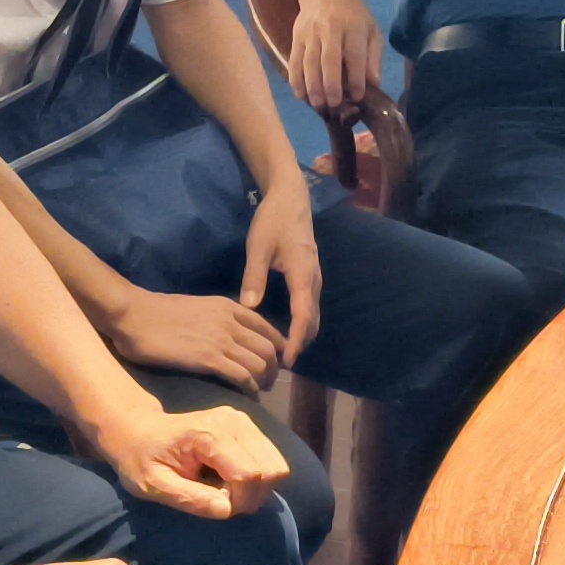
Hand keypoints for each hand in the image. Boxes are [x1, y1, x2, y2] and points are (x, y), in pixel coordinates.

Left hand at [88, 397, 291, 519]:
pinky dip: (257, 478)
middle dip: (252, 496)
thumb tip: (226, 510)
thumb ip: (189, 498)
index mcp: (210, 435)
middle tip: (220, 500)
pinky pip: (271, 460)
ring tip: (223, 490)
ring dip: (256, 488)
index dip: (239, 501)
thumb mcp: (153, 485)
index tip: (214, 506)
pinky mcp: (249, 427)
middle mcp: (234, 422)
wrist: (139, 431)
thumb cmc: (141, 459)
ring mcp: (244, 421)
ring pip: (277, 466)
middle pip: (271, 470)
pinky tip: (228, 479)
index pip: (250, 475)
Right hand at [104, 282, 285, 390]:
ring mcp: (221, 340)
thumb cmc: (157, 313)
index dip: (276, 348)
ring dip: (262, 382)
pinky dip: (249, 389)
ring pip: (260, 363)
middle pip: (269, 349)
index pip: (267, 328)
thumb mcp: (198, 308)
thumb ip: (217, 319)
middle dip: (273, 369)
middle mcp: (230, 322)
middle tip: (266, 383)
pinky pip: (242, 376)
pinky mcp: (208, 359)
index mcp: (228, 307)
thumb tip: (226, 337)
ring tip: (257, 392)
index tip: (273, 362)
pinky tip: (246, 397)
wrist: (134, 314)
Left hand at [239, 187, 323, 363]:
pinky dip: (301, 323)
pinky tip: (285, 331)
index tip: (285, 360)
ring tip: (280, 352)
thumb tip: (249, 307)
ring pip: (313, 315)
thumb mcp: (258, 247)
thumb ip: (254, 277)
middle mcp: (314, 280)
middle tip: (278, 365)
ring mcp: (315, 279)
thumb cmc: (273, 221)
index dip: (296, 341)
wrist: (291, 199)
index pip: (304, 316)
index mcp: (303, 275)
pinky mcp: (310, 277)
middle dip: (299, 344)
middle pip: (312, 321)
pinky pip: (309, 306)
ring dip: (301, 335)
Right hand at [284, 0, 386, 116]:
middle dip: (331, 85)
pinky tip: (302, 96)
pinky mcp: (296, 37)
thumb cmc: (354, 15)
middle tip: (334, 105)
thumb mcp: (371, 30)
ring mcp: (310, 33)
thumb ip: (374, 57)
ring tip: (319, 105)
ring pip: (309, 62)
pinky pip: (294, 62)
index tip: (358, 96)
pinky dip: (296, 81)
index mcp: (354, 27)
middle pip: (329, 59)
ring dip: (312, 86)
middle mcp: (330, 29)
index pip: (356, 55)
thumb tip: (374, 83)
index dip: (356, 77)